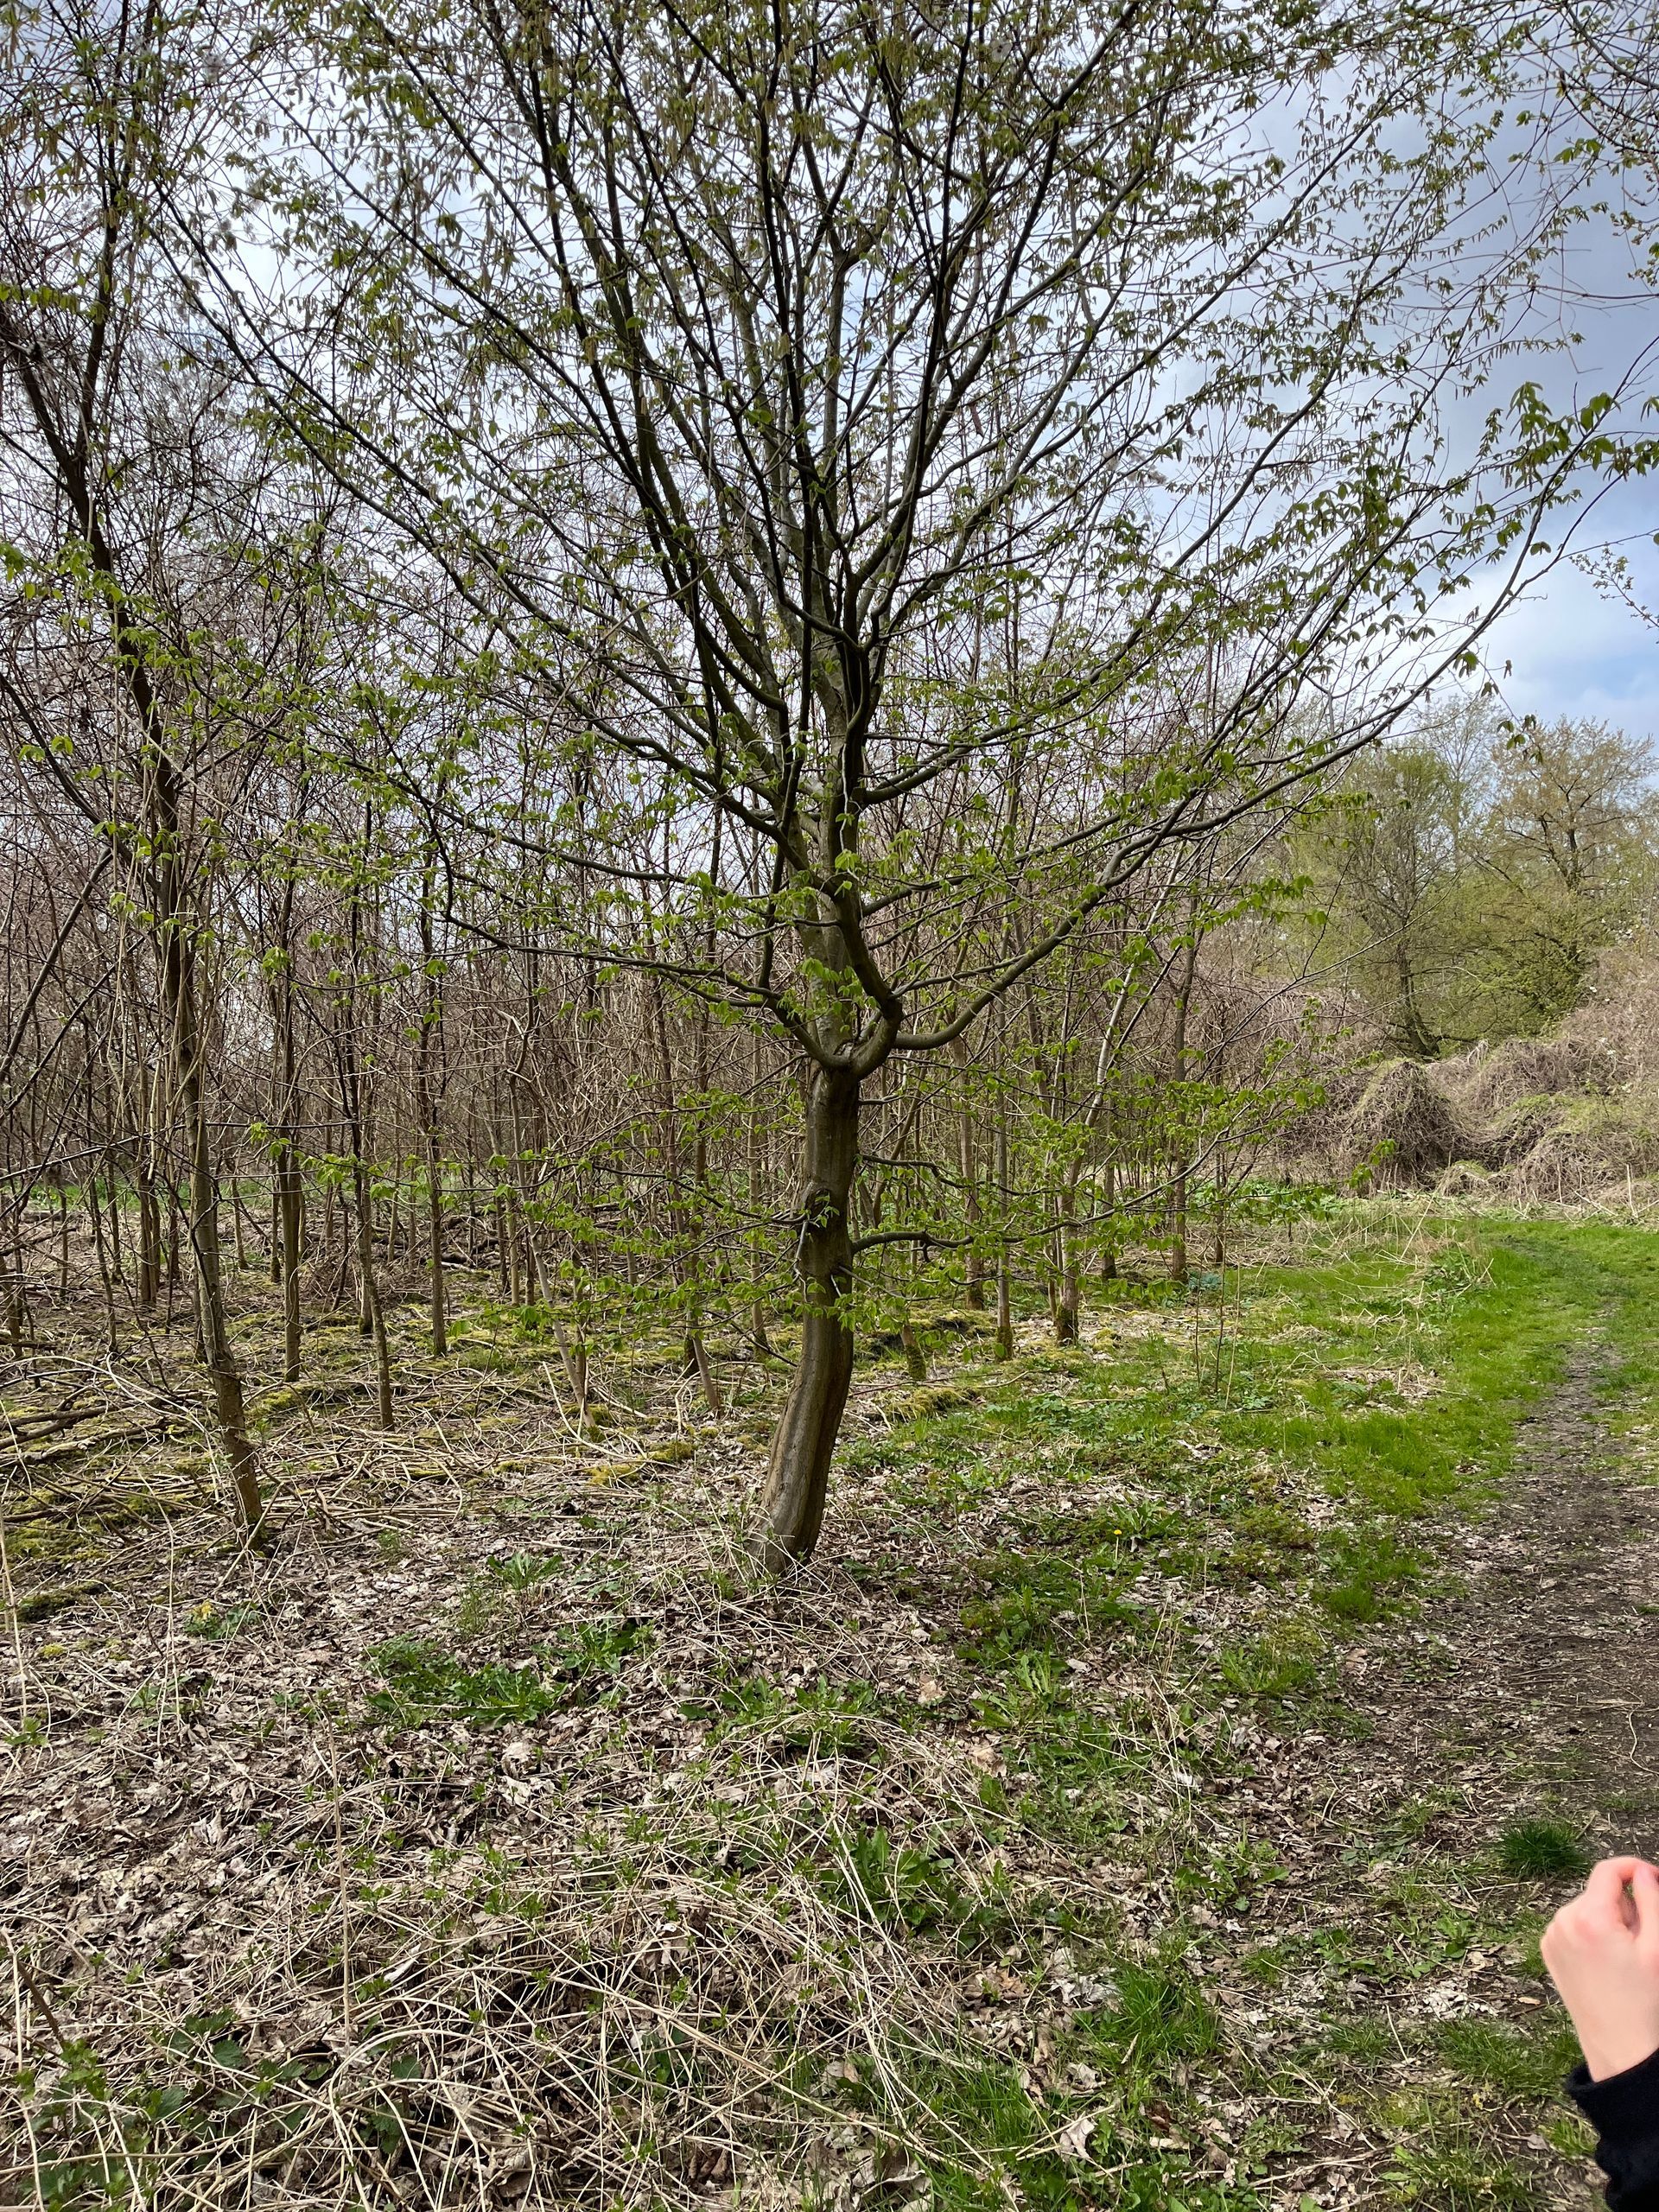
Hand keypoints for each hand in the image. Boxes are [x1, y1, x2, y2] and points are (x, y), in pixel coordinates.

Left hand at [1541, 1857, 1658, 2081]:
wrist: (1621, 2050)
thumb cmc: (1645, 2003)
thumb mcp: (1657, 1948)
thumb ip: (1651, 1900)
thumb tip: (1642, 1871)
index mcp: (1589, 1917)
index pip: (1607, 1870)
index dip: (1634, 1868)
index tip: (1654, 1878)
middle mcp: (1563, 1921)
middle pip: (1600, 1892)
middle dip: (1625, 1907)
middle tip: (1643, 1942)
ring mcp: (1552, 1937)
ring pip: (1589, 1909)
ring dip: (1610, 1922)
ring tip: (1626, 1959)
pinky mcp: (1550, 1951)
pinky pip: (1575, 1927)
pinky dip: (1593, 1934)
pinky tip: (1607, 1964)